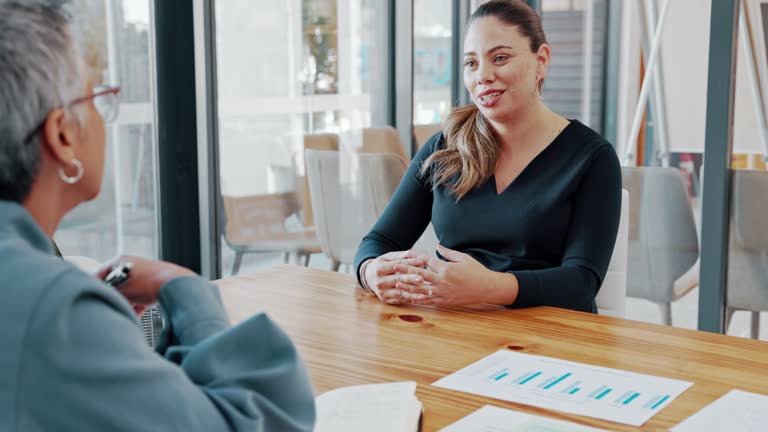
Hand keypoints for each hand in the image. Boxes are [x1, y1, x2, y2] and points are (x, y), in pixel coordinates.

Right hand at [97, 255, 195, 306]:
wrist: (175, 284)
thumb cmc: (149, 284)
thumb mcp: (123, 292)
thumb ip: (111, 295)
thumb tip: (104, 298)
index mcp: (121, 261)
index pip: (100, 272)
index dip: (96, 286)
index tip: (95, 297)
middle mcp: (131, 264)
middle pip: (115, 283)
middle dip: (115, 297)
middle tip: (113, 307)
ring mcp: (143, 272)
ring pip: (128, 290)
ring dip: (126, 303)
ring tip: (127, 312)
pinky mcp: (153, 281)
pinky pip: (140, 293)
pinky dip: (137, 303)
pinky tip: (137, 314)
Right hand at [362, 251, 425, 304]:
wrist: (369, 278)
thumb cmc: (381, 265)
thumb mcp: (387, 258)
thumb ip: (399, 255)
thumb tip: (412, 253)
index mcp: (379, 269)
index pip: (396, 266)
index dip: (409, 263)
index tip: (421, 261)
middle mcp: (379, 282)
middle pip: (398, 280)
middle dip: (410, 279)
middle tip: (422, 278)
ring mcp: (382, 292)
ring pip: (400, 292)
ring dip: (413, 293)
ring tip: (424, 292)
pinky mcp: (386, 300)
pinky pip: (400, 300)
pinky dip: (411, 299)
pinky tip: (420, 298)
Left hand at [393, 245, 517, 305]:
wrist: (487, 288)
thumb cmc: (476, 271)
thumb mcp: (463, 258)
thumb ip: (448, 253)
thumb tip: (437, 245)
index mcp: (446, 268)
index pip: (427, 261)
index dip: (416, 257)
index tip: (407, 253)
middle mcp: (442, 281)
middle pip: (420, 275)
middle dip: (406, 270)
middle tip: (395, 266)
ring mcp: (443, 292)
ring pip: (421, 290)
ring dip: (408, 286)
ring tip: (397, 283)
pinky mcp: (444, 301)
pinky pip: (428, 300)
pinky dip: (418, 299)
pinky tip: (409, 297)